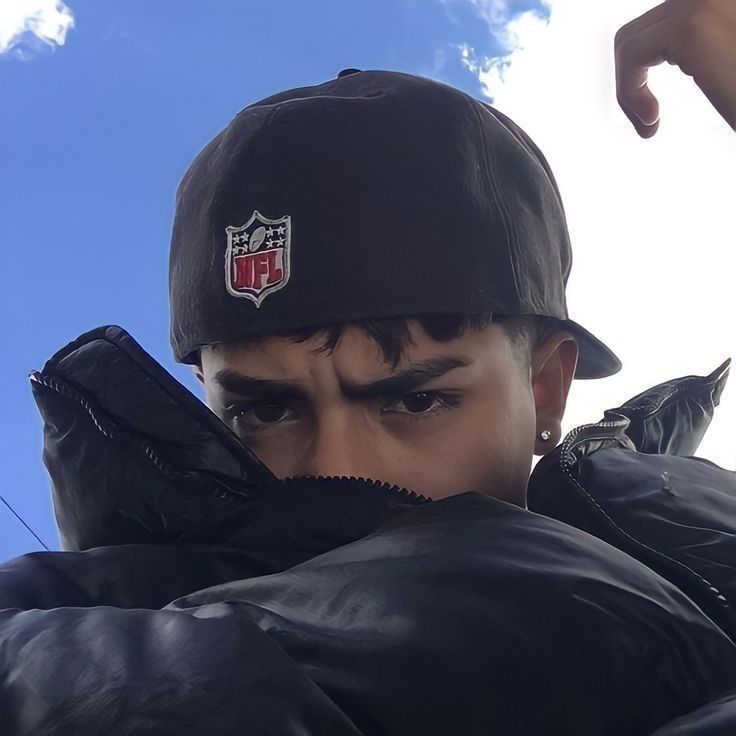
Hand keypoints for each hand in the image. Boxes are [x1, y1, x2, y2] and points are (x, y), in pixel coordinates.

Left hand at [615, 0, 735, 136]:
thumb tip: (690, 51)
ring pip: (635, 36)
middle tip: (650, 119)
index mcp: (726, 4)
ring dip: (629, 86)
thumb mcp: (725, 64)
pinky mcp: (692, 26)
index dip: (656, 58)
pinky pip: (632, 52)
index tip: (659, 106)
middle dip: (636, 73)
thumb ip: (712, 47)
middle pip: (653, 22)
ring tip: (650, 122)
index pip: (677, 16)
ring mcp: (708, 0)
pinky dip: (628, 91)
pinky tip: (651, 121)